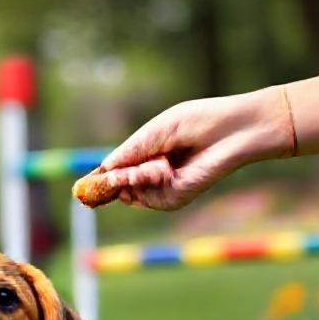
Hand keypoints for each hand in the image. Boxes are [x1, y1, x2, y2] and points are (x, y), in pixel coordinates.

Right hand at [93, 86, 295, 210]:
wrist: (233, 129)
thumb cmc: (198, 121)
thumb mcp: (154, 132)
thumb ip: (129, 152)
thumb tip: (103, 170)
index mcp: (148, 157)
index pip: (118, 175)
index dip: (102, 180)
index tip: (86, 186)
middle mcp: (154, 177)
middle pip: (120, 190)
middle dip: (117, 180)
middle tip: (119, 172)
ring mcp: (165, 190)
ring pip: (134, 195)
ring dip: (137, 178)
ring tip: (158, 160)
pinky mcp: (178, 198)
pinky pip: (151, 198)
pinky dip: (152, 182)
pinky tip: (165, 168)